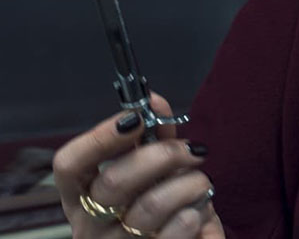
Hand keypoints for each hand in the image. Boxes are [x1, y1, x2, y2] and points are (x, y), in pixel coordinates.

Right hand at [53, 93, 224, 237]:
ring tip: (202, 182)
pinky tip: (199, 211)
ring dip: (188, 185)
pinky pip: (175, 232)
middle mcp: (90, 226)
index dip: (99, 138)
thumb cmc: (158, 206)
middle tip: (191, 150)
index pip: (69, 165)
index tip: (135, 118)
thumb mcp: (153, 173)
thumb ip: (153, 137)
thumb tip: (154, 100)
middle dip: (161, 156)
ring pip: (150, 207)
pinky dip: (196, 214)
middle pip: (115, 182)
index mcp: (82, 197)